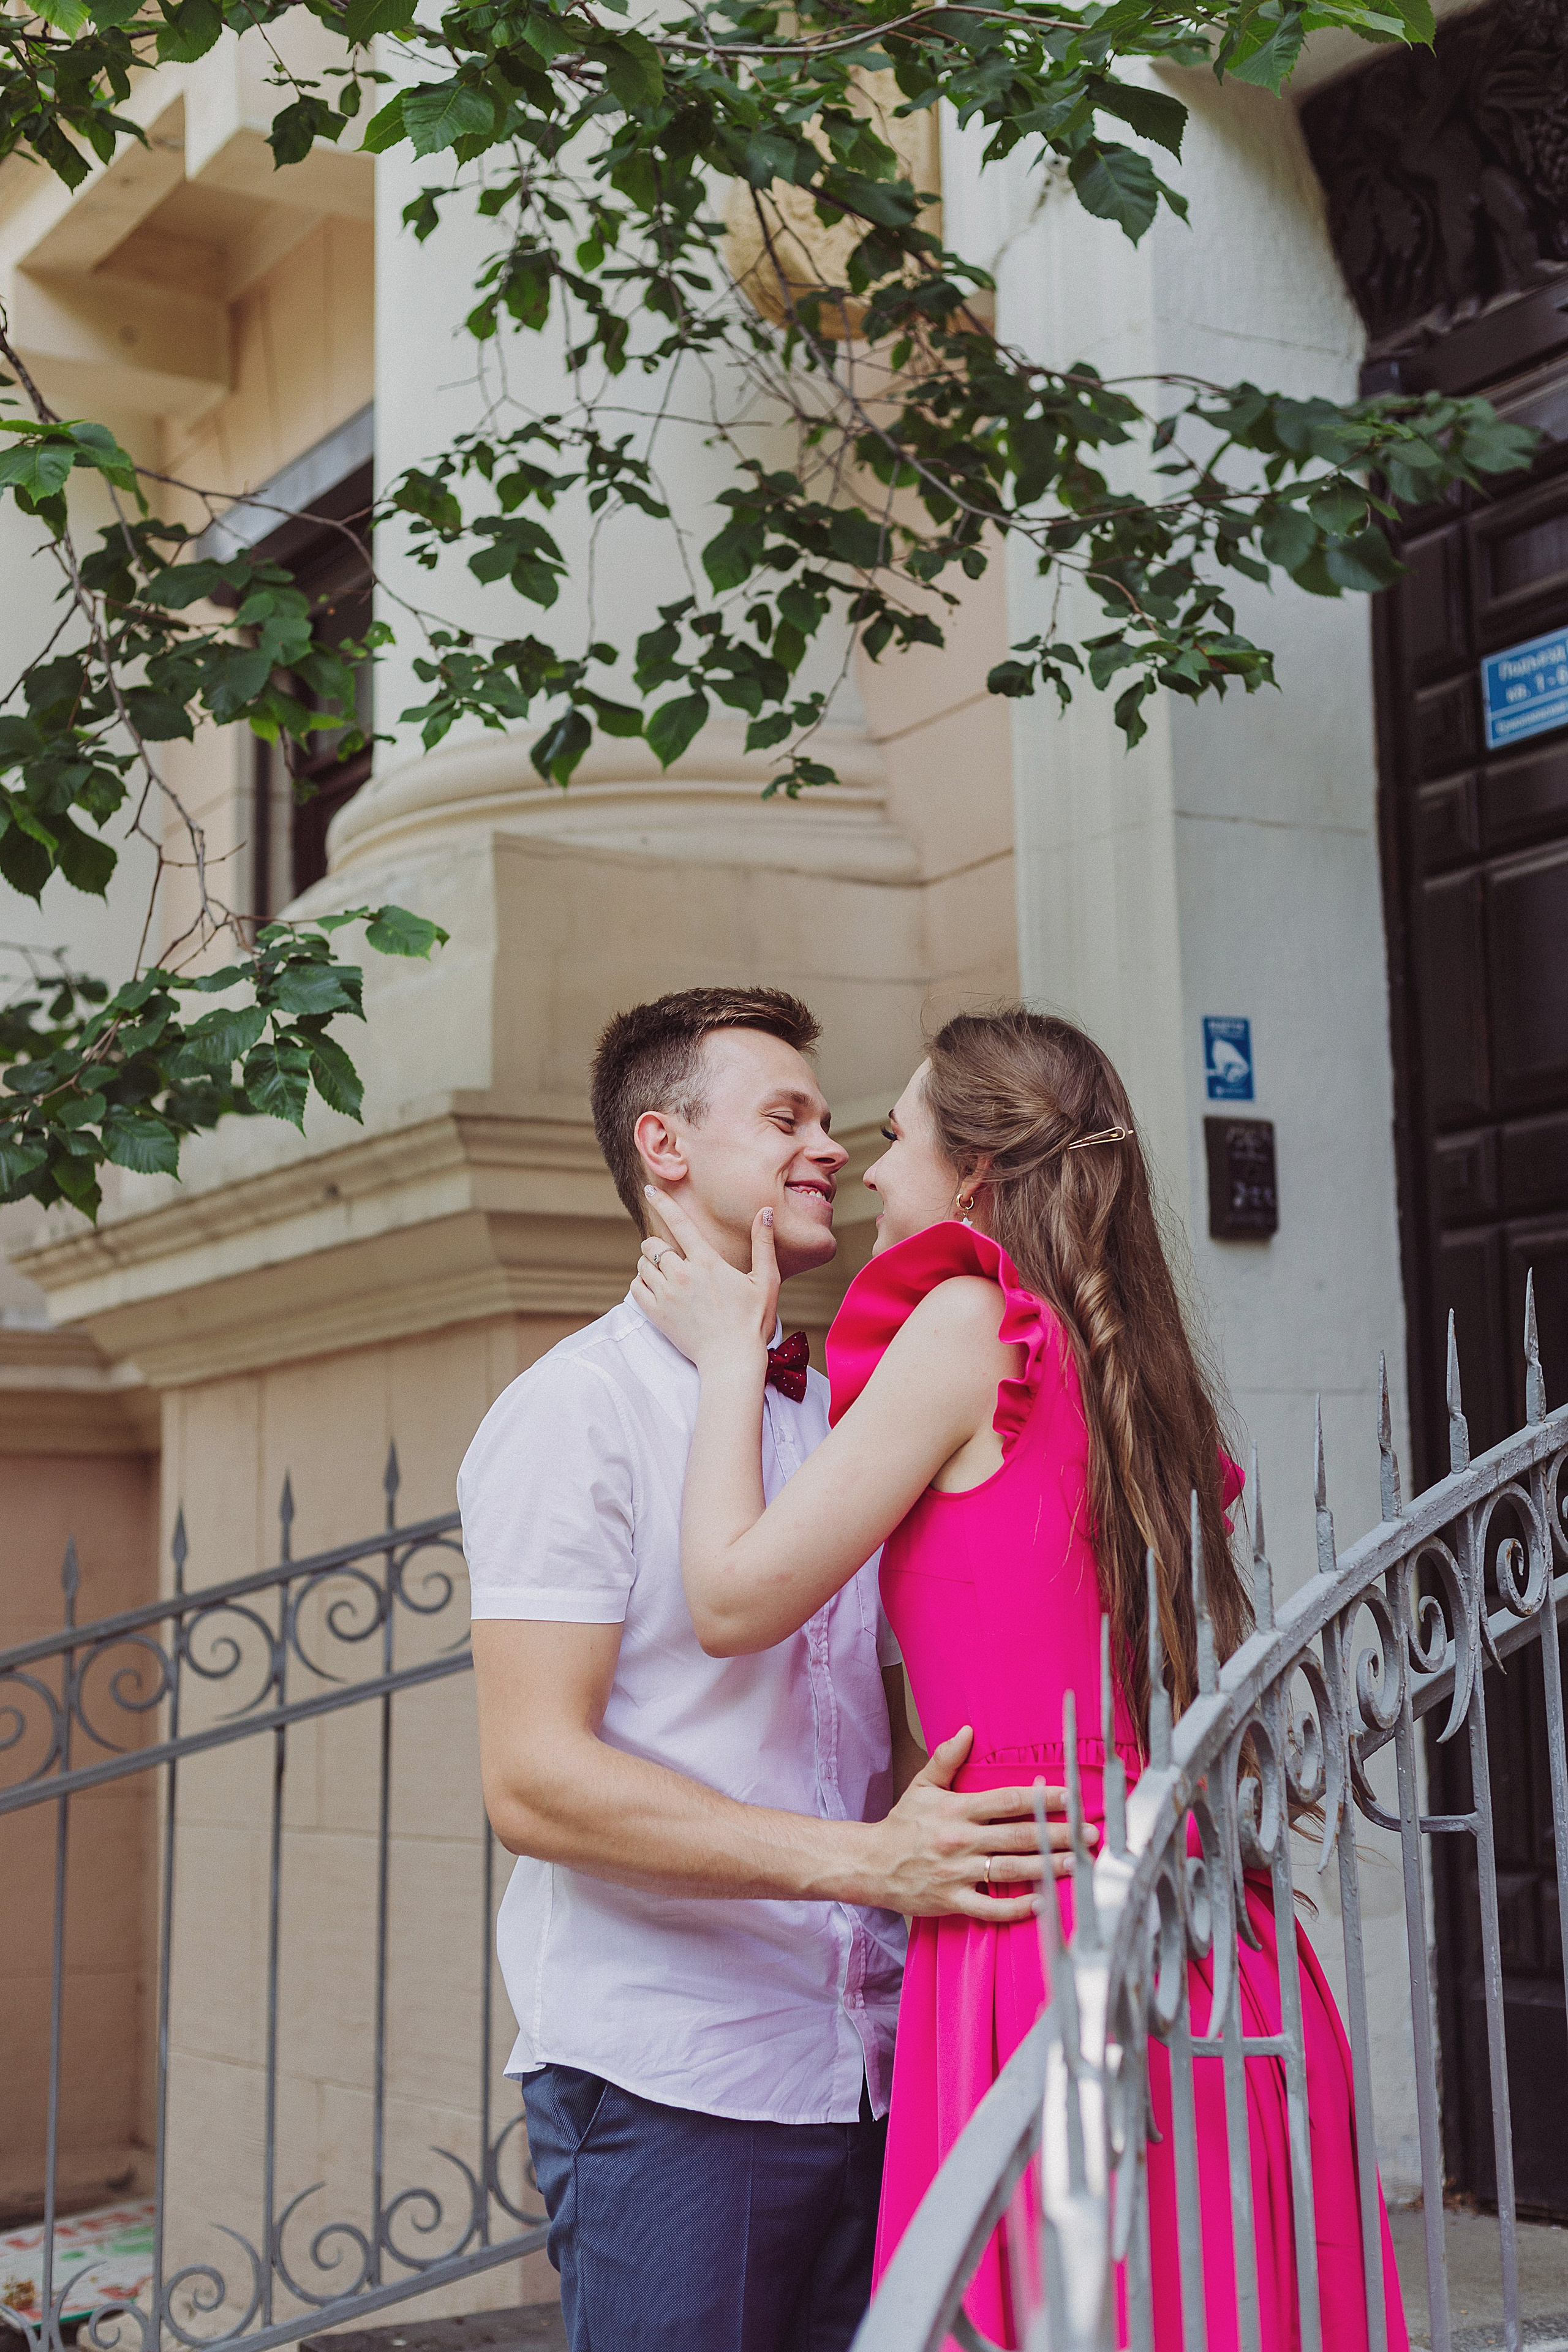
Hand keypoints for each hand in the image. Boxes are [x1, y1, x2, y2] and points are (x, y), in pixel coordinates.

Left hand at [631, 1187, 780, 1373]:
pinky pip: (636, 1287)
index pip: (679, 1223)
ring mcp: (668, 1295)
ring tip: (665, 1274)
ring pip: (642, 1265)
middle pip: (652, 1245)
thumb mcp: (767, 1280)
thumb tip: (765, 1212)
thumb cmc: (753, 1322)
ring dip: (650, 1264)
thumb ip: (763, 1243)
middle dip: (657, 1245)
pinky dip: (641, 1283)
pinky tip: (656, 1289)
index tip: (650, 1189)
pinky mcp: (657, 1315)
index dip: (663, 1202)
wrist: (732, 1360)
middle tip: (670, 1255)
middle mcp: (683, 1275)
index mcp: (708, 1262)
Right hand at [866, 1725, 1094, 1921]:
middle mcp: (961, 1840)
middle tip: (1091, 1834)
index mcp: (957, 1809)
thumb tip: (967, 1731)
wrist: (871, 1864)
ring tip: (1078, 1864)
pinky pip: (990, 1907)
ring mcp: (958, 1873)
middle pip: (1019, 1836)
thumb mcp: (922, 1786)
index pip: (1009, 1800)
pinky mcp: (953, 1900)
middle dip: (1059, 1834)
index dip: (1042, 1797)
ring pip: (1011, 1870)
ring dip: (1049, 1868)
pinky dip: (1016, 1908)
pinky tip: (1042, 1903)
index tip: (1072, 1797)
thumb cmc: (902, 1825)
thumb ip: (946, 1758)